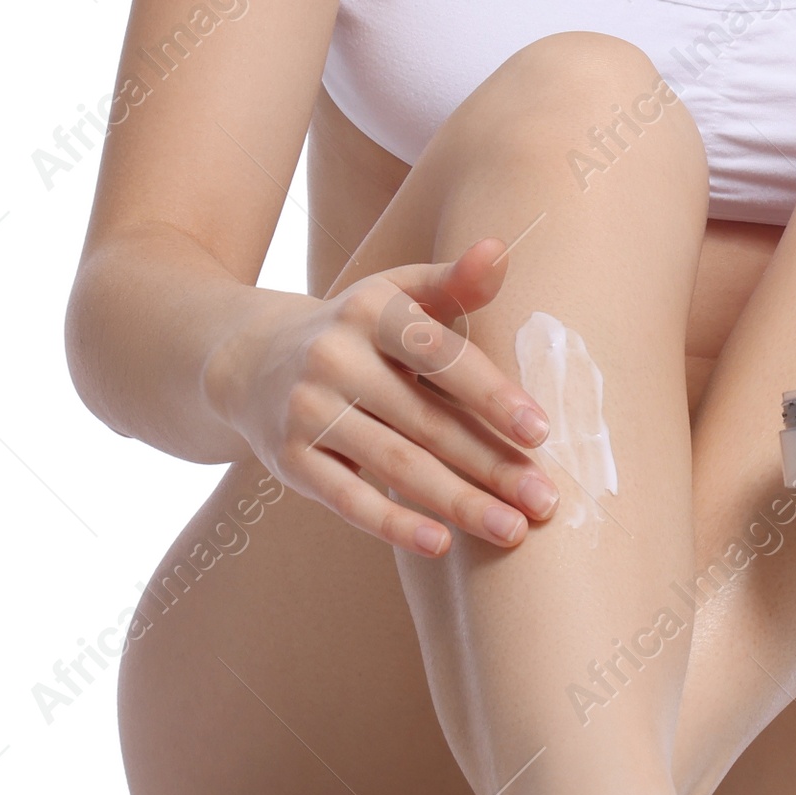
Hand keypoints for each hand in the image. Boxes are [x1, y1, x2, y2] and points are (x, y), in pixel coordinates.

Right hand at [203, 237, 557, 555]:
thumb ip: (454, 282)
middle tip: (544, 500)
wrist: (250, 358)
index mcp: (372, 311)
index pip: (441, 354)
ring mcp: (309, 411)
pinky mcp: (290, 459)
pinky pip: (347, 499)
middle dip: (491, 465)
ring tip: (513, 531)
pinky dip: (394, 525)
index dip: (492, 394)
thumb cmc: (356, 328)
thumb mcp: (397, 294)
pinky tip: (440, 544)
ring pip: (396, 465)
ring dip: (459, 503)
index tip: (540, 431)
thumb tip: (501, 250)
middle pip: (427, 421)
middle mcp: (335, 358)